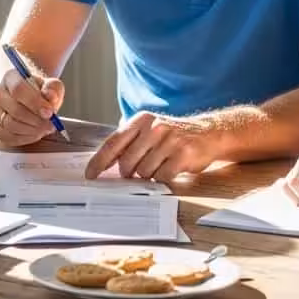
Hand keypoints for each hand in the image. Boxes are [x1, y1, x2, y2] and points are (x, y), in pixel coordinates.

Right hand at [0, 67, 64, 145]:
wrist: (20, 95)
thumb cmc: (36, 90)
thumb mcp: (48, 83)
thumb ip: (52, 88)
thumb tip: (51, 97)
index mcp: (10, 77)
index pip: (19, 89)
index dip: (35, 102)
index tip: (50, 112)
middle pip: (14, 110)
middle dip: (36, 120)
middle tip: (52, 124)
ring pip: (10, 125)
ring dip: (32, 130)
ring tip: (45, 128)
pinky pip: (9, 137)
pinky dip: (26, 138)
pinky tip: (36, 133)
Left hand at [84, 111, 215, 181]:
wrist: (208, 133)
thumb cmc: (173, 135)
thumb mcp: (149, 130)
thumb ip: (129, 142)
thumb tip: (104, 162)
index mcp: (141, 120)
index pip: (114, 142)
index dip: (100, 161)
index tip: (90, 175)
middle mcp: (154, 127)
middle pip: (127, 162)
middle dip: (129, 172)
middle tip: (140, 170)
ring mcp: (169, 140)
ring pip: (144, 172)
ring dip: (150, 174)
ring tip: (161, 164)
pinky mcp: (183, 154)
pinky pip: (162, 177)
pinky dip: (164, 177)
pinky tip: (172, 168)